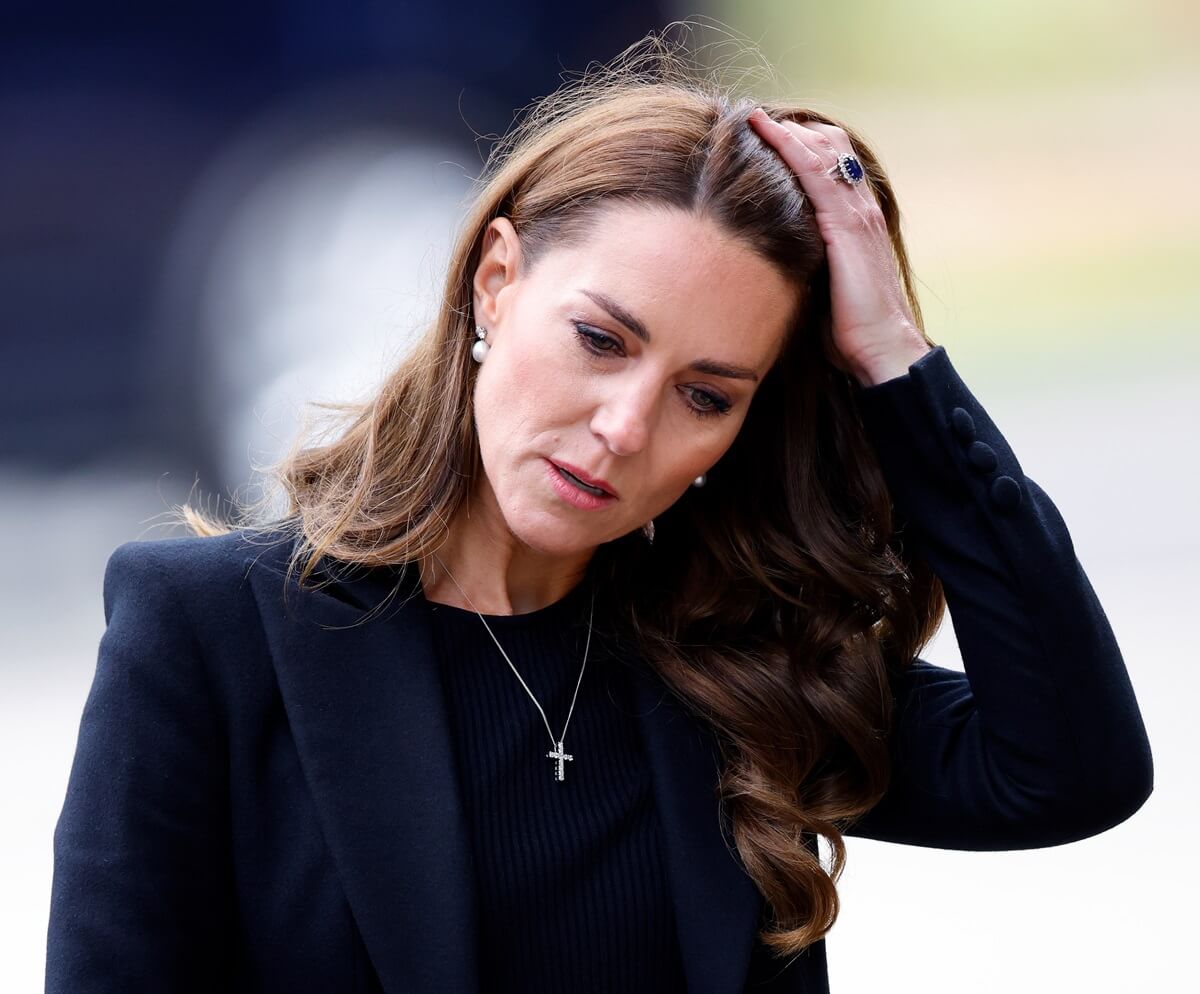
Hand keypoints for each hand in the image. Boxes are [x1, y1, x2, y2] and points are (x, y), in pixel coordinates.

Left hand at [746, 108, 930, 385]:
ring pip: (822, 152)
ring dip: (786, 130)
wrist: (882, 349)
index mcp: (858, 220)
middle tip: (752, 119)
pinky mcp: (846, 225)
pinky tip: (764, 131)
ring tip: (751, 115)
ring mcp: (857, 213)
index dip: (802, 144)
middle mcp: (861, 207)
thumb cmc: (852, 328)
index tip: (766, 134)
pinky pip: (814, 172)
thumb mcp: (825, 284)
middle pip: (829, 146)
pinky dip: (788, 146)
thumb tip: (774, 256)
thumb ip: (808, 260)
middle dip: (792, 129)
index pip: (833, 163)